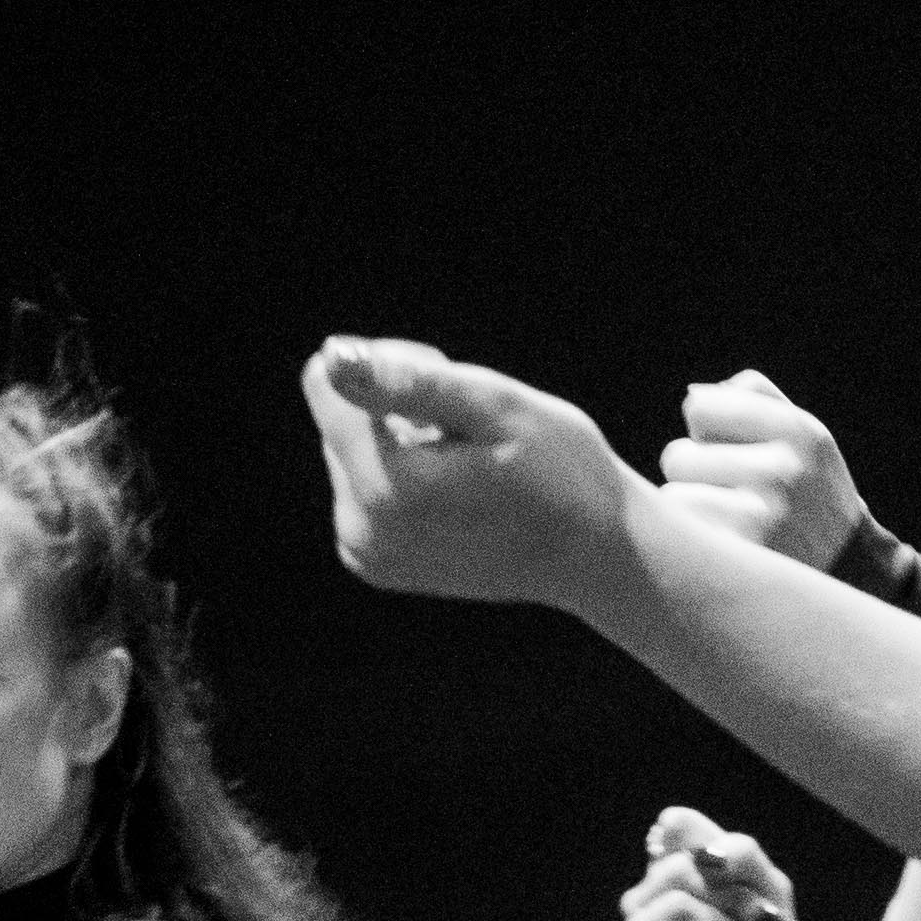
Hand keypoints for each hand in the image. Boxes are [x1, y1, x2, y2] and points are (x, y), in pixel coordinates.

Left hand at [305, 340, 645, 610]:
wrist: (591, 553)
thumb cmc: (560, 472)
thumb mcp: (498, 408)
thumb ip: (412, 380)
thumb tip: (332, 358)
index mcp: (386, 488)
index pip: (329, 382)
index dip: (390, 365)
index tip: (445, 388)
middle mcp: (360, 528)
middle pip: (340, 418)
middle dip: (398, 408)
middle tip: (472, 433)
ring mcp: (364, 552)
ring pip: (350, 452)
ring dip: (403, 442)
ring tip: (471, 467)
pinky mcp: (372, 562)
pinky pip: (362, 489)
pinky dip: (404, 477)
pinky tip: (457, 492)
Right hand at [613, 805, 815, 920]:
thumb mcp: (770, 891)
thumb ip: (737, 852)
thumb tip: (672, 822)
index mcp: (673, 870)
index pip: (678, 827)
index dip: (722, 854)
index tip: (754, 887)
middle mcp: (647, 897)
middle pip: (678, 867)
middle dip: (732, 899)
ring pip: (675, 905)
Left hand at [648, 370, 867, 569]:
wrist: (847, 571)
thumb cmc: (808, 492)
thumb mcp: (803, 437)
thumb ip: (753, 398)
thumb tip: (692, 395)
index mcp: (798, 432)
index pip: (698, 407)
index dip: (704, 431)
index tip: (727, 451)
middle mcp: (783, 470)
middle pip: (678, 455)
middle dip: (696, 476)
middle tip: (734, 497)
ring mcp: (761, 517)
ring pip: (673, 497)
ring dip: (692, 512)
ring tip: (734, 525)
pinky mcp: (739, 559)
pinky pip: (678, 537)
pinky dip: (692, 544)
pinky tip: (726, 549)